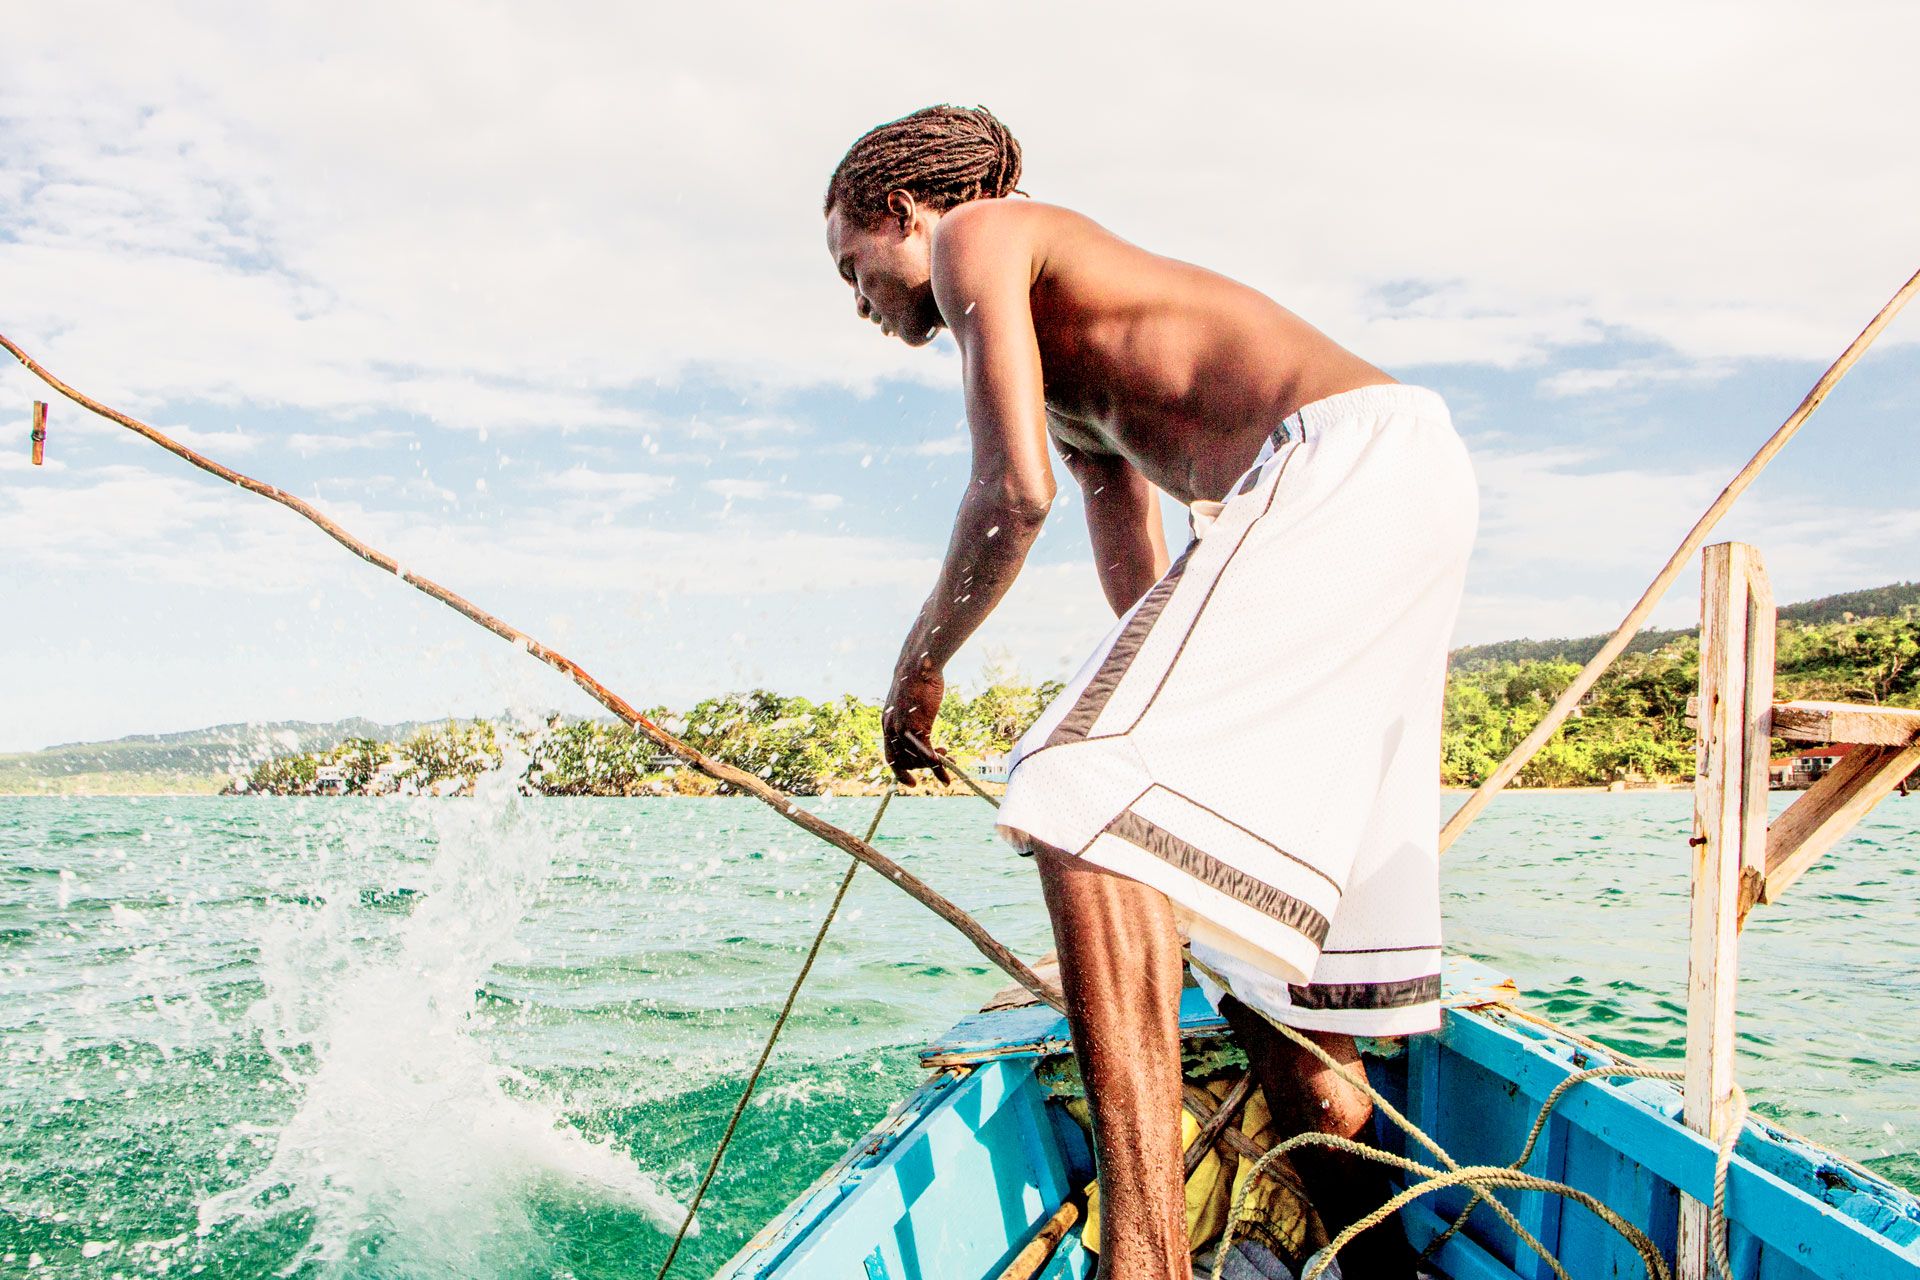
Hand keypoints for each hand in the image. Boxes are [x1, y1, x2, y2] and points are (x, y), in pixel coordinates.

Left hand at [883, 663, 949, 785]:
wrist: (918, 666)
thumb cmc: (917, 681)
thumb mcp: (909, 703)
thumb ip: (909, 718)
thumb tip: (919, 726)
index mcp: (887, 724)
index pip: (890, 757)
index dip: (900, 772)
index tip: (912, 783)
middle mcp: (890, 730)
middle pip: (903, 762)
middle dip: (921, 768)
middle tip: (939, 764)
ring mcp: (902, 730)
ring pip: (915, 760)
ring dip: (933, 766)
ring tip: (950, 761)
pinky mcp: (916, 727)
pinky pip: (927, 754)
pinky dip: (937, 767)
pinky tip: (947, 771)